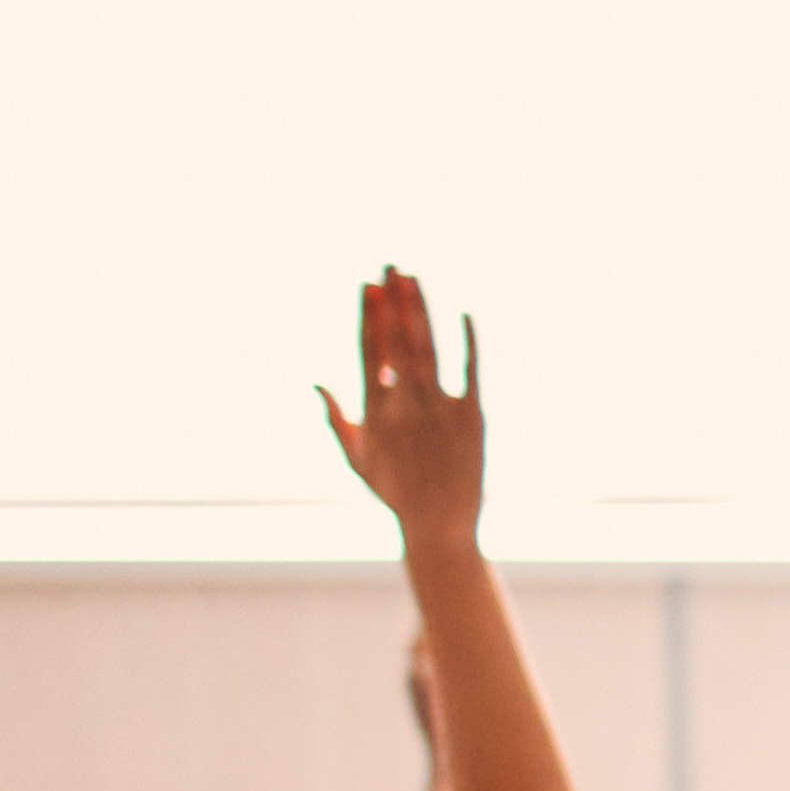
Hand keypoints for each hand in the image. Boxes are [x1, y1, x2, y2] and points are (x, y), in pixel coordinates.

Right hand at [315, 271, 487, 543]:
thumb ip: (336, 419)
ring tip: (415, 278)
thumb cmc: (395, 494)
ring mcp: (440, 409)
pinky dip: (468, 342)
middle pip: (397, 341)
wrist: (440, 525)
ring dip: (421, 311)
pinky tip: (465, 314)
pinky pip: (471, 372)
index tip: (368, 285)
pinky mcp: (472, 418)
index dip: (369, 315)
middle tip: (392, 265)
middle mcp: (405, 404)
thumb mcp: (356, 458)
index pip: (369, 350)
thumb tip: (316, 382)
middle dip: (394, 301)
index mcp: (375, 410)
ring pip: (428, 349)